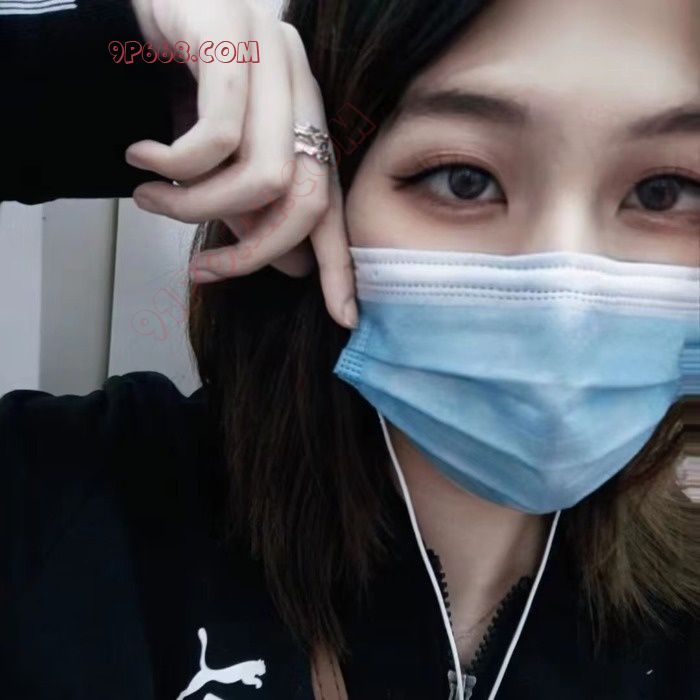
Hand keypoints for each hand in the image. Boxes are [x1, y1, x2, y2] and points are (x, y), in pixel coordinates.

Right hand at [126, 0, 357, 328]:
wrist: (129, 5)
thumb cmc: (171, 80)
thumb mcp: (215, 159)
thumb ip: (253, 206)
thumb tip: (294, 265)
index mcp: (302, 114)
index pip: (332, 200)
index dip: (339, 263)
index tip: (344, 315)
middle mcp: (298, 84)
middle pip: (305, 197)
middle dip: (255, 251)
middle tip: (202, 269)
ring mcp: (270, 54)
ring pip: (262, 174)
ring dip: (198, 207)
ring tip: (151, 198)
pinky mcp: (230, 33)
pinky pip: (218, 134)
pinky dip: (175, 163)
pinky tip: (141, 155)